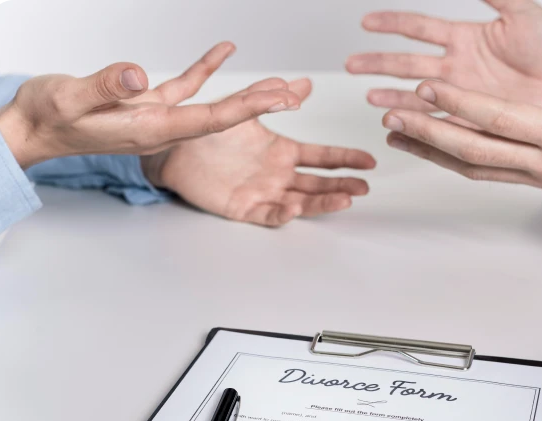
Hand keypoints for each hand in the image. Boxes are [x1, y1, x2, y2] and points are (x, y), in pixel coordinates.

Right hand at [0, 42, 300, 168]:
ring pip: (210, 104)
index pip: (210, 120)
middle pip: (221, 118)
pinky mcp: (146, 104)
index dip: (246, 109)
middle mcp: (162, 128)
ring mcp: (157, 117)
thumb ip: (102, 87)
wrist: (32, 128)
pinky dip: (205, 69)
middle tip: (294, 96)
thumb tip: (137, 76)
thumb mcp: (69, 98)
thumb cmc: (47, 117)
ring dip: (243, 93)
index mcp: (151, 130)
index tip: (277, 102)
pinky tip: (224, 51)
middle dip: (259, 106)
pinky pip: (184, 86)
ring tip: (277, 83)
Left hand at [141, 79, 376, 227]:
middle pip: (318, 184)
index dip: (346, 159)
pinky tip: (296, 208)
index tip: (368, 161)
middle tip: (364, 188)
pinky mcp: (245, 208)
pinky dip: (283, 213)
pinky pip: (268, 214)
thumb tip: (304, 83)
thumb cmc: (207, 133)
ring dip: (323, 202)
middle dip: (343, 186)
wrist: (173, 150)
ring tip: (344, 200)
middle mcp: (278, 175)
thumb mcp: (245, 109)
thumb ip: (274, 96)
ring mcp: (264, 192)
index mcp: (282, 153)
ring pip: (301, 201)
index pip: (322, 158)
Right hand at [346, 0, 541, 110]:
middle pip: (408, 64)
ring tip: (369, 98)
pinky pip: (437, 124)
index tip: (367, 22)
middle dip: (378, 63)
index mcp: (467, 39)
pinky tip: (398, 125)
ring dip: (392, 96)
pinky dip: (416, 124)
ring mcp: (462, 97)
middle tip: (351, 64)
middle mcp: (458, 69)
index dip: (393, 23)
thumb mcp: (526, 12)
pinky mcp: (471, 121)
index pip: (421, 29)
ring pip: (416, 96)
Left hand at [381, 19, 541, 206]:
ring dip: (431, 150)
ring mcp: (535, 174)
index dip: (460, 105)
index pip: (500, 118)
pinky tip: (431, 149)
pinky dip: (451, 160)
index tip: (427, 89)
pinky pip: (484, 171)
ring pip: (471, 165)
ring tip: (396, 133)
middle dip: (428, 131)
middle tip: (391, 115)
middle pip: (472, 148)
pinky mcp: (533, 179)